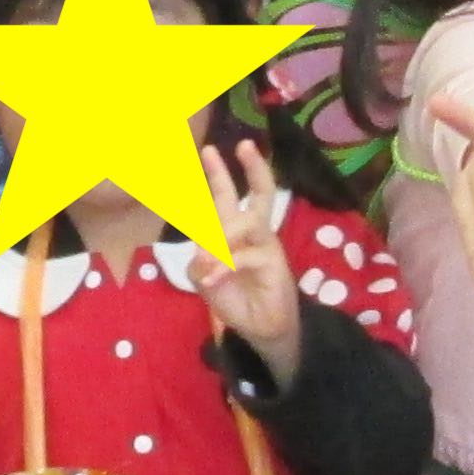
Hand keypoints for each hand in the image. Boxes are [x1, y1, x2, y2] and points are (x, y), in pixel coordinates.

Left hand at [195, 139, 302, 372]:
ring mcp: (267, 245)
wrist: (258, 329)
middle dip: (253, 168)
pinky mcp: (275, 264)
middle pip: (261, 192)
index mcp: (235, 231)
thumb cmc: (233, 298)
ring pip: (250, 221)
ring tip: (205, 263)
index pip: (228, 197)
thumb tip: (202, 252)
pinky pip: (247, 255)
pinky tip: (212, 278)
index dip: (218, 175)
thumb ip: (198, 262)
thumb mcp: (204, 279)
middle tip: (244, 145)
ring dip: (222, 238)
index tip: (208, 150)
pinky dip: (226, 265)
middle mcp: (254, 232)